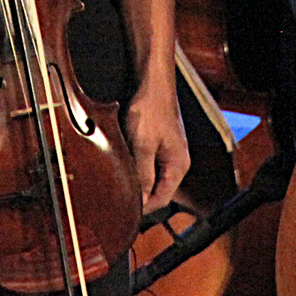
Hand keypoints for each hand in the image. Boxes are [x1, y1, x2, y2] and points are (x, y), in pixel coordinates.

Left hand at [122, 74, 188, 213]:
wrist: (152, 83)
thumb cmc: (150, 110)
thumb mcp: (143, 144)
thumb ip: (143, 173)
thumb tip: (141, 199)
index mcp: (178, 166)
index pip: (162, 199)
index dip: (143, 208)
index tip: (124, 211)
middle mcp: (177, 162)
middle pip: (158, 190)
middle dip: (139, 195)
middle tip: (117, 198)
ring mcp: (169, 153)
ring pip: (152, 178)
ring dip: (137, 181)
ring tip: (118, 182)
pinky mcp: (160, 145)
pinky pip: (149, 165)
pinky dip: (137, 168)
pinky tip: (123, 165)